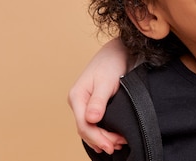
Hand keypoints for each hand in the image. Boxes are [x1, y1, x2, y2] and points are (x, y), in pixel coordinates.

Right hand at [68, 38, 129, 152]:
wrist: (119, 51)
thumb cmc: (112, 62)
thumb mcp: (106, 81)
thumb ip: (99, 101)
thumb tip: (91, 119)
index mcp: (77, 96)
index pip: (84, 125)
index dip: (97, 138)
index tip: (111, 145)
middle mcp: (78, 101)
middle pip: (86, 129)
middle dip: (101, 140)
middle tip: (118, 146)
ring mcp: (85, 103)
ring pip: (90, 127)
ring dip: (103, 137)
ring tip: (117, 144)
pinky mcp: (93, 104)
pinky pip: (95, 123)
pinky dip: (103, 132)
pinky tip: (111, 138)